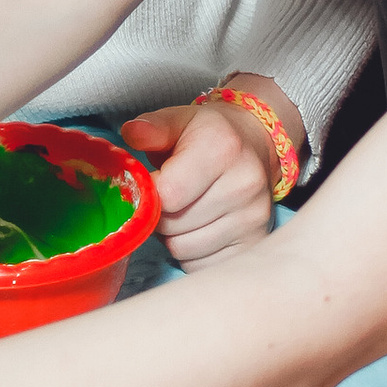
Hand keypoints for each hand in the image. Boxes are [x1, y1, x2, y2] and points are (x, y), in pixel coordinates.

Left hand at [119, 77, 292, 266]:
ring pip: (183, 250)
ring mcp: (253, 218)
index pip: (168, 194)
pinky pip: (201, 266)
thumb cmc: (207, 135)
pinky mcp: (255, 244)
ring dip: (173, 237)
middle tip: (170, 198)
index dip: (150, 194)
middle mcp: (244, 185)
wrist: (255, 146)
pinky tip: (201, 228)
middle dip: (160, 216)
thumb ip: (152, 128)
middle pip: (172, 226)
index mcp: (222, 149)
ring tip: (186, 211)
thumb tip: (131, 132)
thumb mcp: (179, 121)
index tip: (153, 183)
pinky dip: (192, 254)